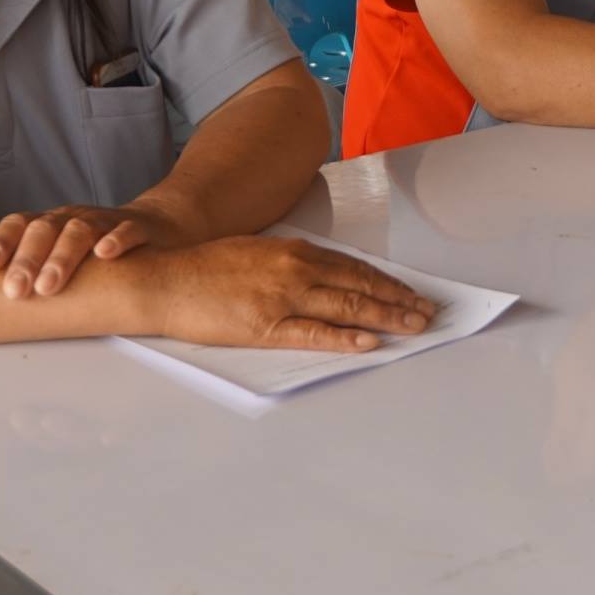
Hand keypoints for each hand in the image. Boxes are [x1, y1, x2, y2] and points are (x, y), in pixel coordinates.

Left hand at [0, 199, 196, 297]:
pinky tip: (104, 254)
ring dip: (62, 257)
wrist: (157, 226)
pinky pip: (127, 230)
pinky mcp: (138, 227)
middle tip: (14, 290)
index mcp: (51, 223)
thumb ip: (31, 267)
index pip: (19, 224)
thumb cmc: (99, 247)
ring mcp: (106, 221)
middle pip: (45, 230)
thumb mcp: (63, 252)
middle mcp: (74, 218)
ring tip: (48, 286)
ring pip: (80, 231)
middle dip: (27, 260)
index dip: (0, 242)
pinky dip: (116, 240)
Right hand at [151, 236, 437, 350]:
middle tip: (428, 312)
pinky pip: (314, 333)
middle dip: (399, 300)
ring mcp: (283, 298)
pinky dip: (345, 338)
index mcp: (295, 251)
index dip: (387, 282)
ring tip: (414, 327)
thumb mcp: (257, 253)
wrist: (166, 280)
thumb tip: (322, 273)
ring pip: (347, 307)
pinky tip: (369, 343)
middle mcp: (296, 269)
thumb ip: (291, 262)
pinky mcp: (265, 326)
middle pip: (360, 286)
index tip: (411, 293)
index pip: (354, 268)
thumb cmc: (206, 269)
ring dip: (386, 317)